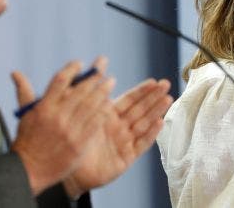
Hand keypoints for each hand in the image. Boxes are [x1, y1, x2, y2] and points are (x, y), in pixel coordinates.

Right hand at [10, 57, 112, 195]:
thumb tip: (15, 73)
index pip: (60, 81)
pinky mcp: (80, 143)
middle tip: (103, 67)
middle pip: (80, 91)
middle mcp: (58, 117)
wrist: (30, 171)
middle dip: (93, 77)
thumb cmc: (27, 141)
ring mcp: (70, 131)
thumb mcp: (25, 115)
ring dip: (103, 91)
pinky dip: (103, 110)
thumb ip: (24, 92)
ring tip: (110, 81)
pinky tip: (109, 102)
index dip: (71, 69)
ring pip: (91, 105)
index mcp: (43, 108)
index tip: (79, 63)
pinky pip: (95, 122)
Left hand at [64, 77, 172, 197]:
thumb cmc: (69, 138)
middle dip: (153, 97)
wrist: (66, 167)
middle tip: (166, 84)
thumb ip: (87, 89)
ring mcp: (123, 142)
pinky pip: (141, 144)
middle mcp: (119, 127)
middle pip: (140, 109)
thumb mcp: (78, 109)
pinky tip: (159, 122)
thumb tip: (94, 64)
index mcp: (108, 115)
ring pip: (143, 123)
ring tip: (168, 99)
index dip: (142, 90)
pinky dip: (151, 134)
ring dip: (156, 111)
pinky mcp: (126, 158)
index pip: (129, 99)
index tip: (154, 81)